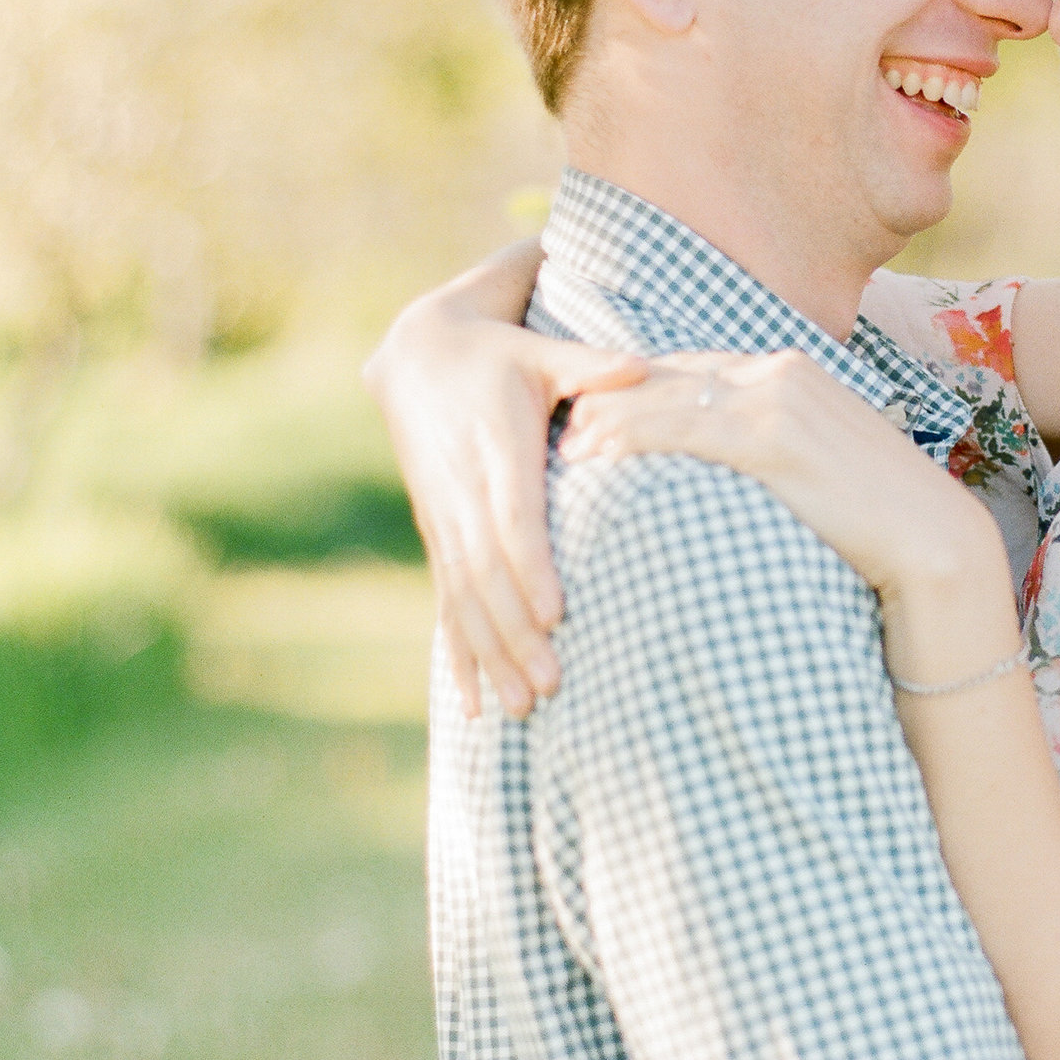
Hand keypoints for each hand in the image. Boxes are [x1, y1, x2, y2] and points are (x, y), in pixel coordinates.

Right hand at [362, 249, 649, 717]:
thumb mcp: (543, 349)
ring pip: (464, 599)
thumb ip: (592, 364)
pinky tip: (473, 703)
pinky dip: (458, 653)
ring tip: (518, 710)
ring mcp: (445, 519)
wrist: (418, 354)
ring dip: (490, 656)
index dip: (531, 566)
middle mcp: (464, 492)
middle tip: (549, 686)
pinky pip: (446, 602)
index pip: (512, 517)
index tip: (556, 612)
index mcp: (497, 449)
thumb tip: (641, 367)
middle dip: (516, 634)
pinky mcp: (438, 536)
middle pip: (488, 574)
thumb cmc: (502, 354)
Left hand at [564, 350, 1000, 614]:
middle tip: (556, 422)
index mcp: (792, 369)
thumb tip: (723, 469)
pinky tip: (594, 457)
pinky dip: (631, 438)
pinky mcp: (773, 437)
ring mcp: (777, 399)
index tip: (588, 410)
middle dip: (608, 397)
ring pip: (666, 397)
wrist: (934, 545)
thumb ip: (769, 448)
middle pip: (669, 375)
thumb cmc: (874, 522)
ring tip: (563, 446)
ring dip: (607, 419)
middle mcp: (781, 370)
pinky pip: (683, 431)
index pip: (691, 369)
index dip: (634, 389)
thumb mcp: (817, 467)